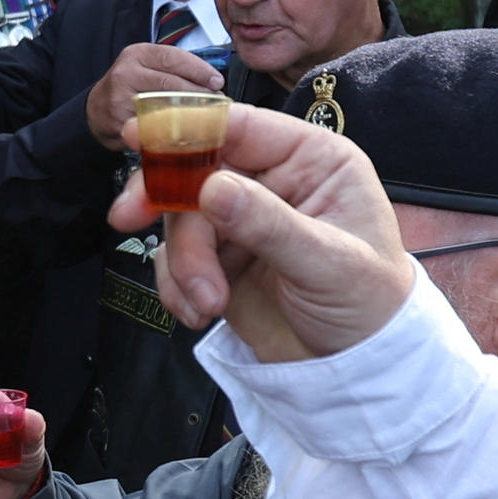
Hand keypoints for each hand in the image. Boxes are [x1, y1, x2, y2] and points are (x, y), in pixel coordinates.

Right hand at [87, 29, 225, 150]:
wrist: (97, 110)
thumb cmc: (130, 86)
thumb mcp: (148, 66)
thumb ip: (174, 69)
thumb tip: (211, 81)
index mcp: (138, 54)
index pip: (173, 57)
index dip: (199, 70)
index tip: (217, 81)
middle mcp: (127, 72)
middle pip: (170, 82)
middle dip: (198, 93)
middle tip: (216, 102)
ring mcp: (121, 98)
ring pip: (163, 105)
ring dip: (189, 112)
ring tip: (206, 116)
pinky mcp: (121, 122)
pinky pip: (153, 126)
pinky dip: (172, 129)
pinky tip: (186, 131)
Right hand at [108, 103, 420, 363]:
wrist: (360, 371)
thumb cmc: (370, 305)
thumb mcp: (329, 264)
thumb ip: (269, 225)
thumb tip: (211, 188)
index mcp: (311, 159)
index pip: (241, 127)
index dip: (187, 126)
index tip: (138, 135)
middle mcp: (274, 181)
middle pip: (196, 169)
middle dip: (167, 202)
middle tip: (127, 218)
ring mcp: (243, 220)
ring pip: (181, 217)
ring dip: (183, 262)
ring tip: (208, 303)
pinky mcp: (221, 259)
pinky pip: (176, 257)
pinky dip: (176, 285)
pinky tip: (199, 312)